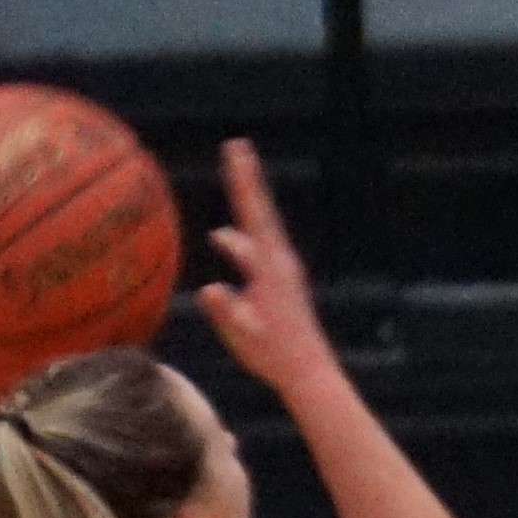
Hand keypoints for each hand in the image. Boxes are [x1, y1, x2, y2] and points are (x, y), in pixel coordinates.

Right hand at [196, 140, 336, 400]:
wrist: (308, 371)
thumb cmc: (274, 354)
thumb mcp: (244, 335)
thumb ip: (227, 310)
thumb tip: (209, 289)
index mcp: (271, 268)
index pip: (254, 215)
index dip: (244, 182)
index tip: (237, 152)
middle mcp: (281, 262)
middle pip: (259, 211)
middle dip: (246, 178)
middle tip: (237, 146)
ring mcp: (283, 271)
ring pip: (256, 232)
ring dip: (241, 210)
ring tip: (227, 179)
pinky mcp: (281, 282)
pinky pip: (256, 252)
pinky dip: (240, 241)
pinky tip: (223, 240)